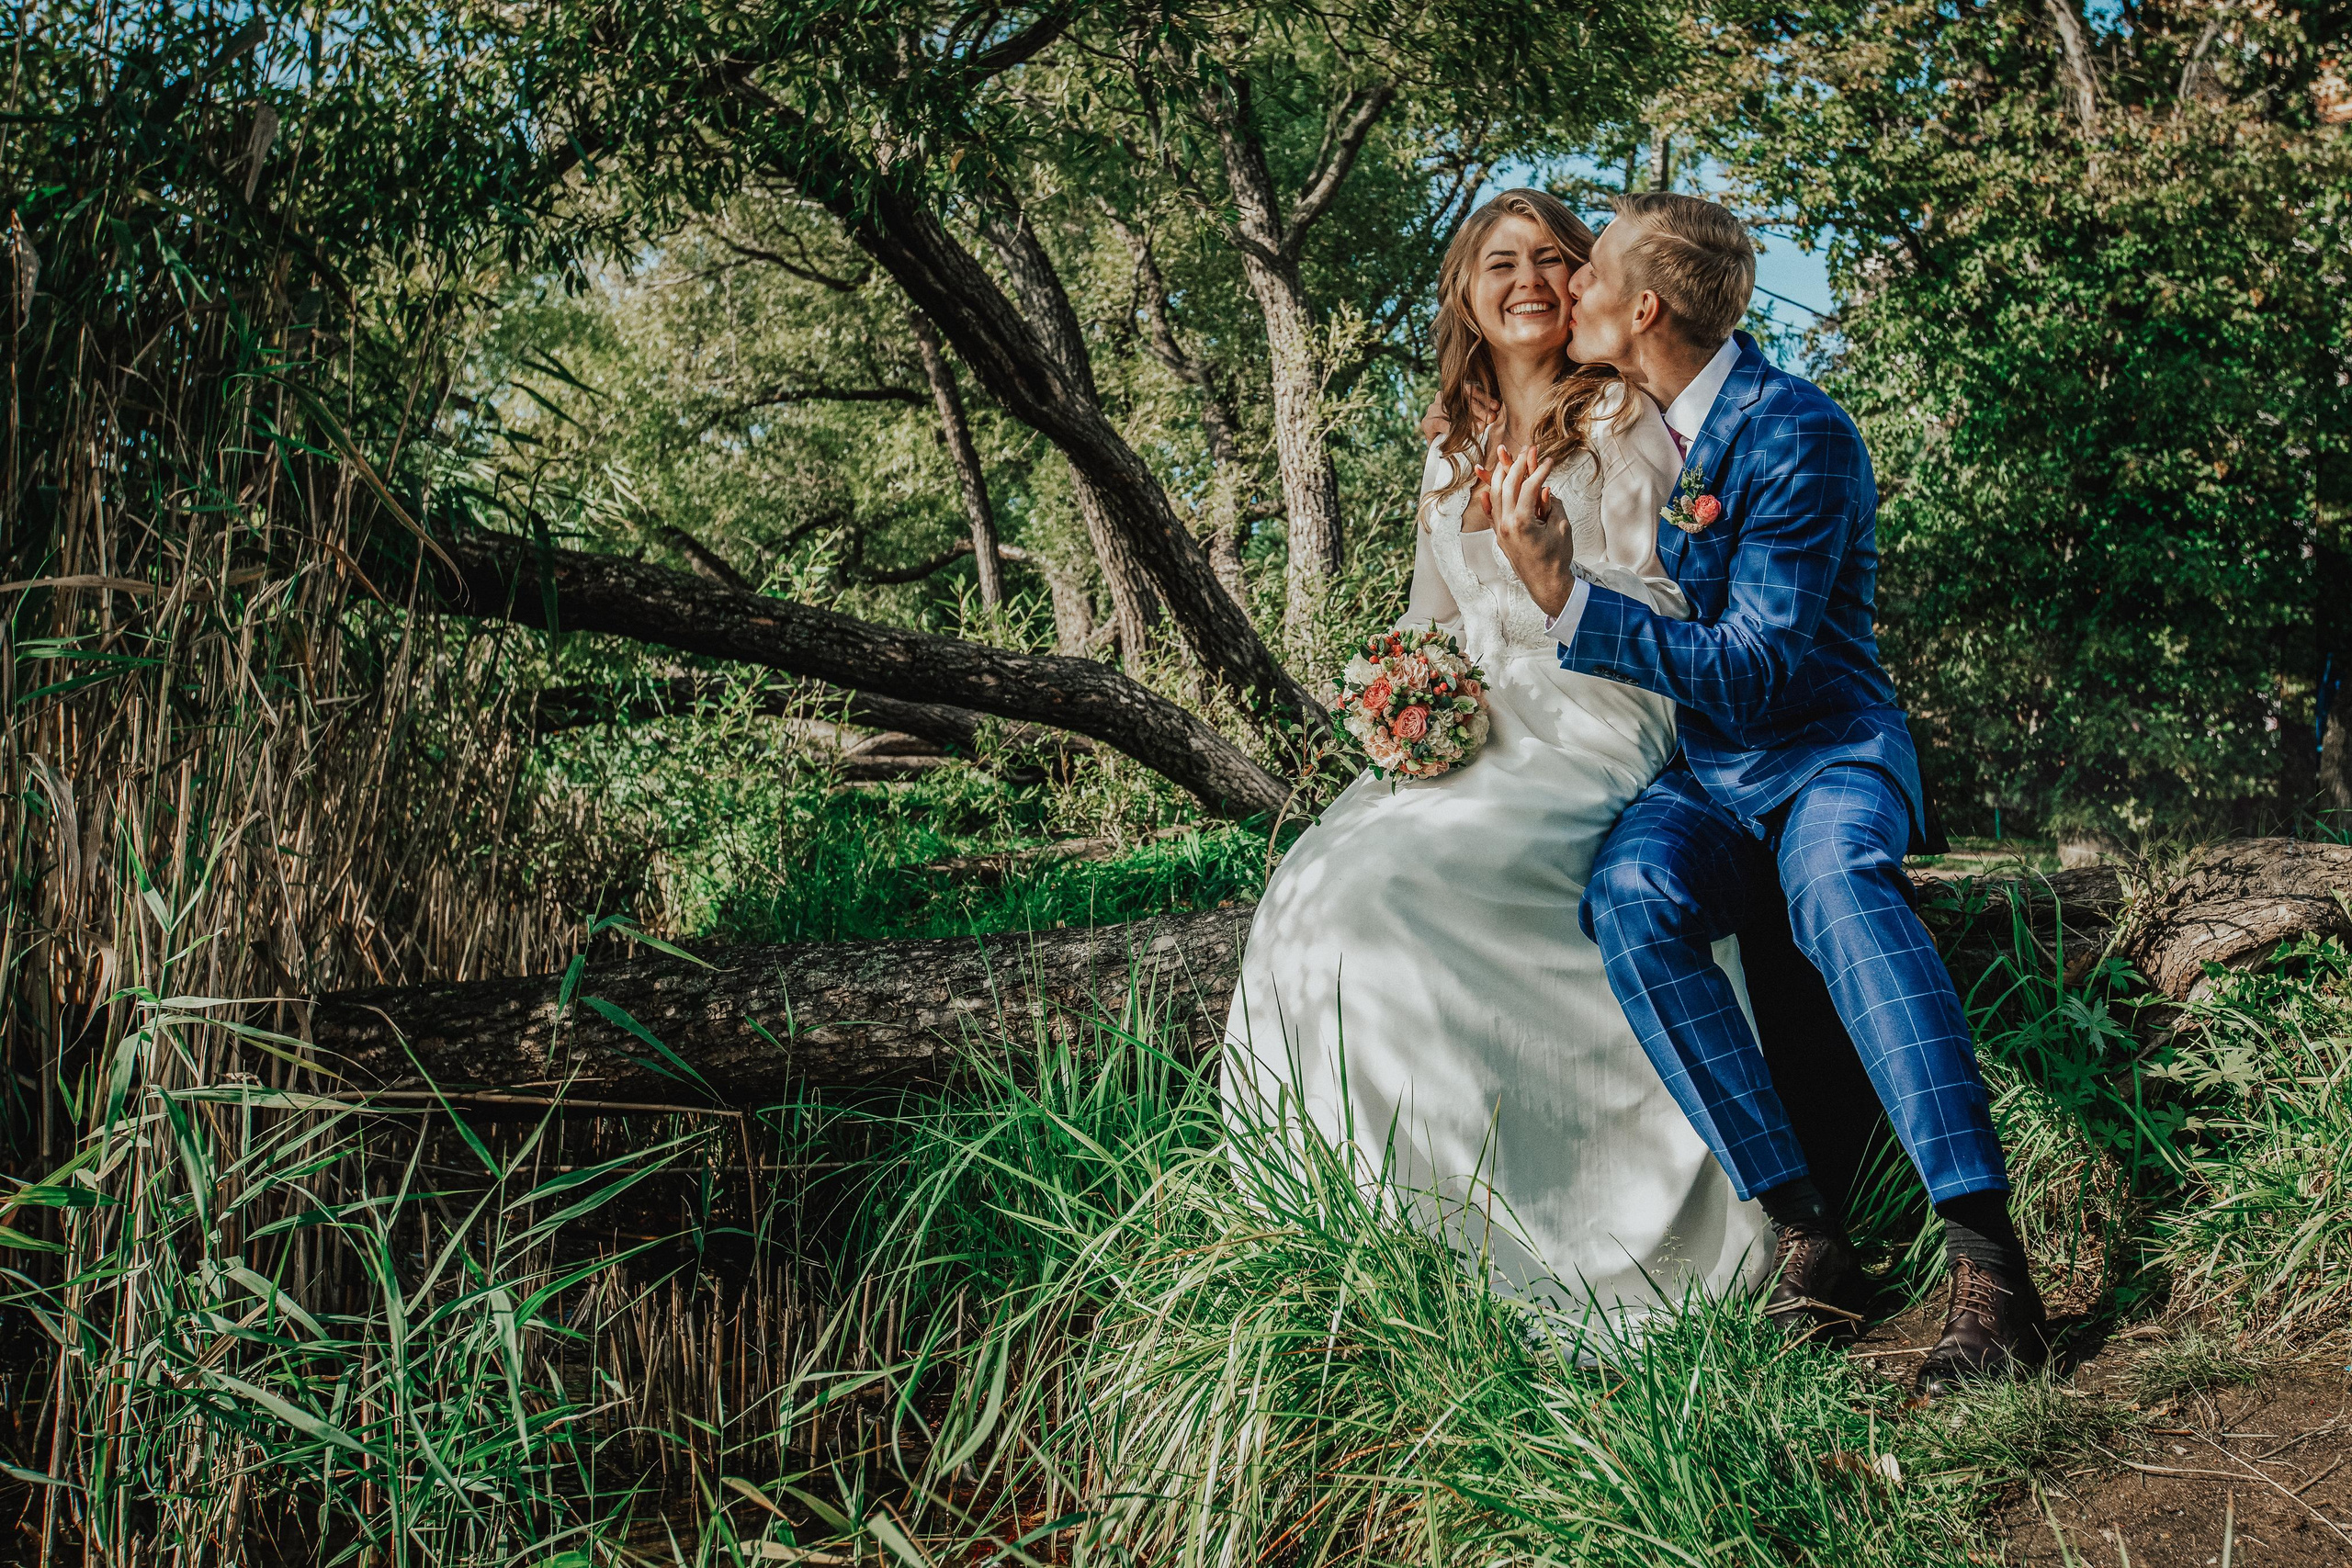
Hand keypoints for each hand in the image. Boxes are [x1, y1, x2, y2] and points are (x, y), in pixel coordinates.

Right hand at [1416, 383, 1500, 441]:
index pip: (1469, 389)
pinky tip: (1462, 433)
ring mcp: (1432, 409)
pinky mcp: (1427, 423)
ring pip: (1452, 411)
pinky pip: (1440, 423)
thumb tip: (1497, 408)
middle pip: (1461, 400)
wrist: (1444, 451)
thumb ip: (1482, 410)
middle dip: (1479, 409)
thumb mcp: (1474, 418)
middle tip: (1491, 418)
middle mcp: (1442, 397)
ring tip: (1481, 427)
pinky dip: (1451, 427)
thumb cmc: (1464, 434)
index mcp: (1454, 393)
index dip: (1484, 397)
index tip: (1496, 406)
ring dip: (1468, 420)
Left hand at [1487, 442, 1576, 618]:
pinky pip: (1489, 514)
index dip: (1540, 470)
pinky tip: (1485, 488)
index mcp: (1522, 521)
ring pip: (1495, 495)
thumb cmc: (1557, 557)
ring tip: (1504, 459)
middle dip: (1517, 464)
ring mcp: (1499, 530)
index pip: (1529, 486)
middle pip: (1508, 485)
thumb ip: (1552, 504)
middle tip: (1525, 450)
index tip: (1549, 460)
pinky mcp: (1499, 536)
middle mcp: (1506, 523)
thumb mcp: (1561, 527)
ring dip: (1500, 475)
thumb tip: (1543, 490)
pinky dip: (1488, 500)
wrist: (1546, 583)